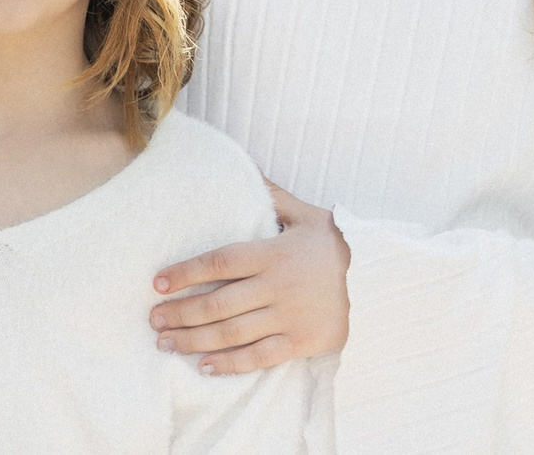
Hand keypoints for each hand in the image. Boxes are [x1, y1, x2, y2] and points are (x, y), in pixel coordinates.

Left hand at [149, 181, 348, 374]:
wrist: (380, 282)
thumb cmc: (337, 247)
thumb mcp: (308, 215)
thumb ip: (273, 196)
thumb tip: (246, 168)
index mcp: (274, 253)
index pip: (220, 261)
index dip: (186, 272)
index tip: (158, 282)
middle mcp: (277, 286)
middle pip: (218, 302)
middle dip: (181, 312)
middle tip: (153, 318)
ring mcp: (288, 317)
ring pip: (232, 333)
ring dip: (194, 339)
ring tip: (165, 342)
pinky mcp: (300, 343)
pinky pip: (258, 357)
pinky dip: (229, 363)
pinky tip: (203, 365)